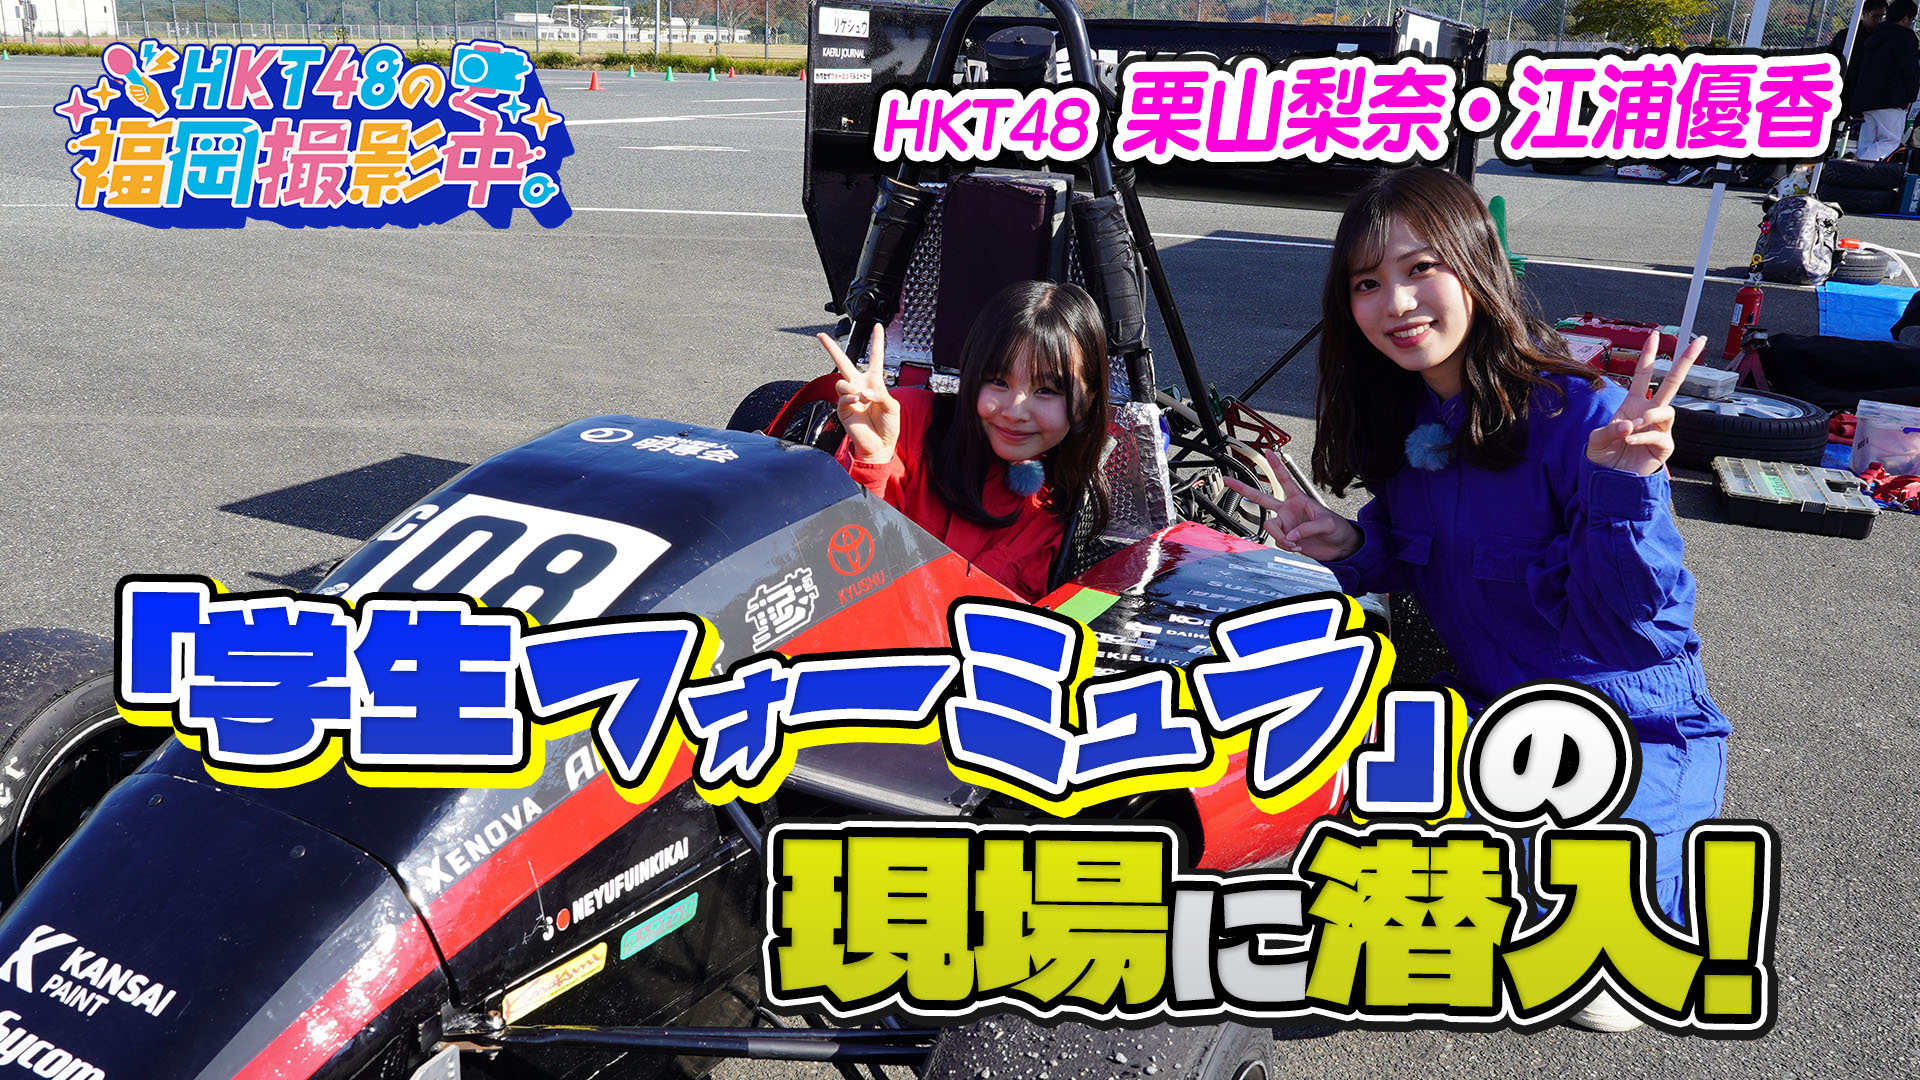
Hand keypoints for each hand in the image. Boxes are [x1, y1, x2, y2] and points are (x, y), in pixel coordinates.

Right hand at [818, 326, 899, 464]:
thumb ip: (881, 394)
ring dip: (853, 388)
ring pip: (841, 381)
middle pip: (843, 361)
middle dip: (830, 348)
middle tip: (820, 335)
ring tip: (863, 399)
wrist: (879, 444)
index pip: (875, 357)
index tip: (877, 326)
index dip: (877, 341)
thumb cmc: (888, 425)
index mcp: (874, 381)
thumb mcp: (892, 406)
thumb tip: (864, 390)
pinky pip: (842, 396)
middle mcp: (859, 385)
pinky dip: (851, 398)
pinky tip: (857, 403)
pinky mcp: (842, 407)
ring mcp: (850, 396)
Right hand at [1222, 450, 1363, 563]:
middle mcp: (1288, 511)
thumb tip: (1290, 536)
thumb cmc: (1337, 529)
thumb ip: (1307, 528)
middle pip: (1261, 497)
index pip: (1285, 479)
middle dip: (1244, 489)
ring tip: (1295, 543)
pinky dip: (1286, 546)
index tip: (1267, 452)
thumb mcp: (1326, 523)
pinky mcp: (1286, 539)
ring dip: (1281, 537)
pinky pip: (1277, 541)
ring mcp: (1286, 525)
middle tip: (1229, 481)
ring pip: (1269, 526)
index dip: (1276, 465)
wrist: (1339, 547)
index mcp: (1299, 499)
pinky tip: (1297, 546)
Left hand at [1587, 331, 1705, 474]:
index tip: (1654, 335)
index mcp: (1634, 404)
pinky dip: (1643, 436)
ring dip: (1649, 416)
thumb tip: (1628, 424)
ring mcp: (1660, 428)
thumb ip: (1608, 431)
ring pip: (1666, 410)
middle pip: (1672, 382)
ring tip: (1632, 427)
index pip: (1644, 374)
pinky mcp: (1664, 445)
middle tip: (1698, 341)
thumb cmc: (1605, 456)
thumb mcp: (1596, 440)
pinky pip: (1660, 435)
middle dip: (1685, 361)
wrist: (1610, 479)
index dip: (1648, 355)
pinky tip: (1630, 440)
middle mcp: (1650, 412)